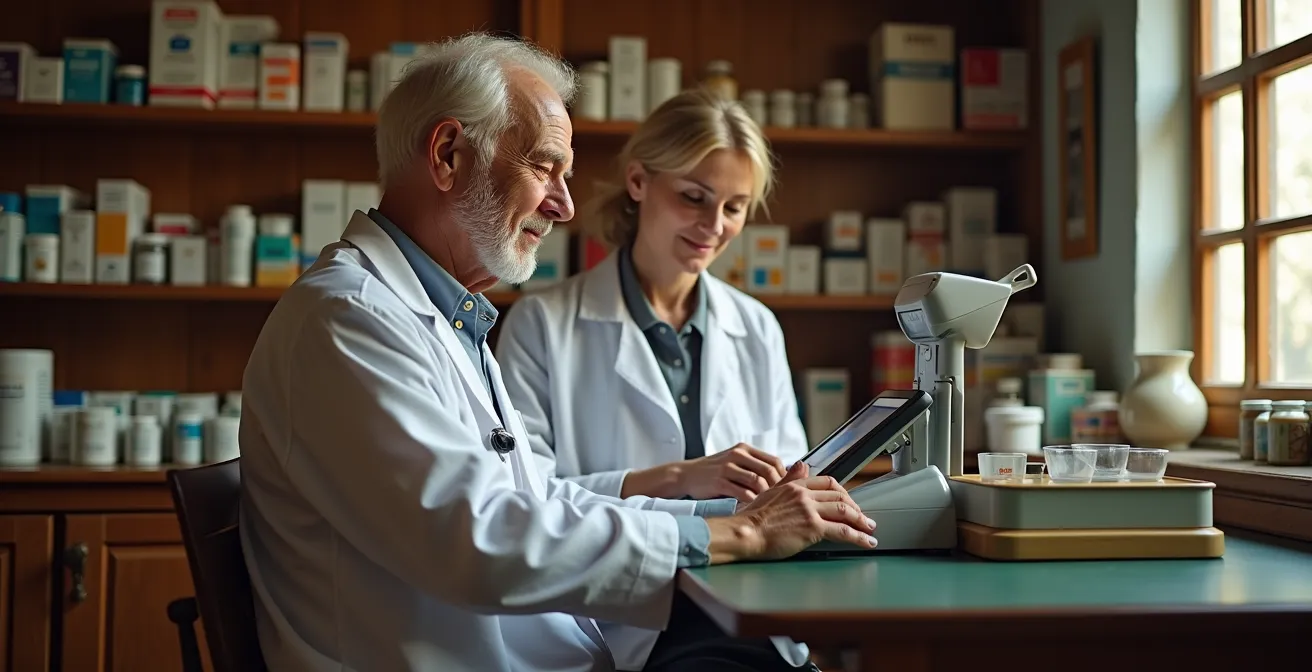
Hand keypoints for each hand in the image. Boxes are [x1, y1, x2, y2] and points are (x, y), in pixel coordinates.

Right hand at [674, 443, 787, 501]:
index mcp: (744, 449)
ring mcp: (727, 468)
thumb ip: (754, 466)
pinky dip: (751, 501)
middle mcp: (737, 455)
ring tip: (769, 506)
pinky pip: (742, 493)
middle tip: (781, 502)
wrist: (686, 475)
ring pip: (757, 481)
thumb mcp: (734, 462)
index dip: (784, 476)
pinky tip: (754, 508)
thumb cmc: (714, 472)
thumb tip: (782, 478)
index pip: (774, 461)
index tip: (787, 490)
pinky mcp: (719, 482)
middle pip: (768, 471)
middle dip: (778, 488)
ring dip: (766, 496)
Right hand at [705, 462, 876, 562]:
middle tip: (864, 517)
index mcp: (794, 485)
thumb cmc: (750, 518)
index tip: (848, 501)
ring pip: (845, 511)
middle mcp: (804, 494)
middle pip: (839, 496)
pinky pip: (842, 531)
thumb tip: (801, 465)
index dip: (842, 492)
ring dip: (862, 521)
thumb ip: (788, 480)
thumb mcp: (769, 492)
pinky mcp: (812, 527)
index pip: (827, 482)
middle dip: (856, 507)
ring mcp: (809, 510)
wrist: (743, 532)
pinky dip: (859, 536)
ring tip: (870, 529)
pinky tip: (866, 541)